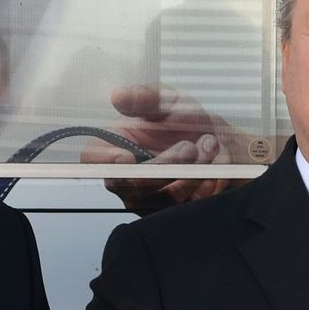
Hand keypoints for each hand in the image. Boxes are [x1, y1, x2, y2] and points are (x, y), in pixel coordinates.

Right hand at [88, 86, 273, 211]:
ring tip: (209, 145)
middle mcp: (124, 179)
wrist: (215, 140)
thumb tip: (118, 96)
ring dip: (188, 174)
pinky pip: (183, 208)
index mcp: (112, 148)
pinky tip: (214, 169)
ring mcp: (146, 199)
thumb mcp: (167, 101)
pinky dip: (202, 188)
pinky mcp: (170, 213)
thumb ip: (145, 98)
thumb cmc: (182, 119)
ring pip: (160, 197)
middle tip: (190, 146)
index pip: (93, 160)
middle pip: (129, 184)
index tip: (125, 158)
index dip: (105, 161)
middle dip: (162, 167)